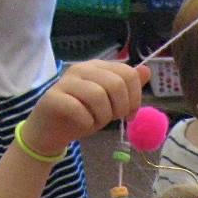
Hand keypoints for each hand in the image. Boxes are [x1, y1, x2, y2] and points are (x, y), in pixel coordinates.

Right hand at [21, 60, 146, 154]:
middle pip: (116, 84)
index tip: (129, 113)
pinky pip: (79, 110)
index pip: (128, 73)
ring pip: (98, 96)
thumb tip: (146, 70)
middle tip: (112, 118)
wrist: (52, 130)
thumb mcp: (111, 102)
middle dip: (120, 107)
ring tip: (96, 121)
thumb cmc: (83, 114)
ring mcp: (66, 82)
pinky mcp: (53, 98)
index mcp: (98, 67)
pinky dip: (87, 122)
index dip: (135, 97)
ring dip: (103, 116)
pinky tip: (83, 124)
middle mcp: (81, 69)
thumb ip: (127, 87)